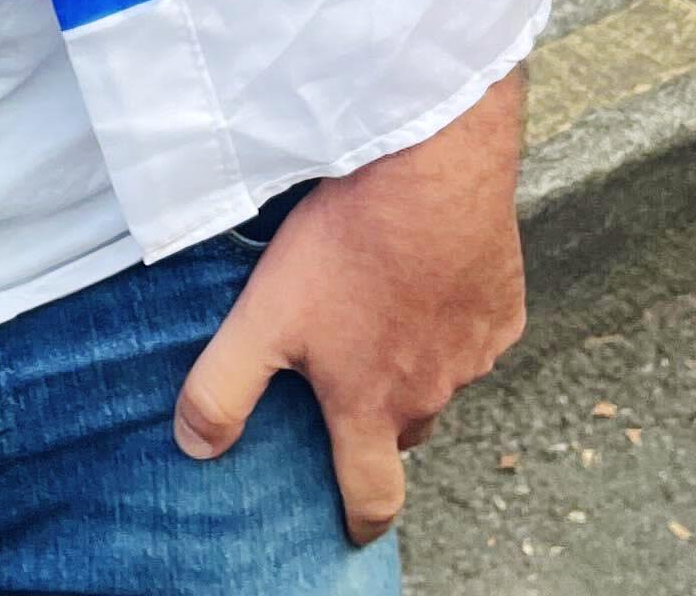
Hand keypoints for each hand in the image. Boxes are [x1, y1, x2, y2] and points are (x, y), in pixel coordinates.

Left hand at [174, 67, 527, 544]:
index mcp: (372, 408)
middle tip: (346, 382)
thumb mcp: (263, 317)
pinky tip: (422, 272)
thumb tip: (194, 446)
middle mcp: (430, 393)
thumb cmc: (345, 244)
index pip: (373, 497)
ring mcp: (473, 353)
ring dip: (413, 360)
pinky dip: (449, 315)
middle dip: (377, 420)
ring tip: (376, 310)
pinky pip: (475, 329)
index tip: (353, 524)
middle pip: (402, 430)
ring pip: (439, 377)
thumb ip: (223, 389)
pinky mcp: (502, 308)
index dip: (360, 518)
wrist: (428, 172)